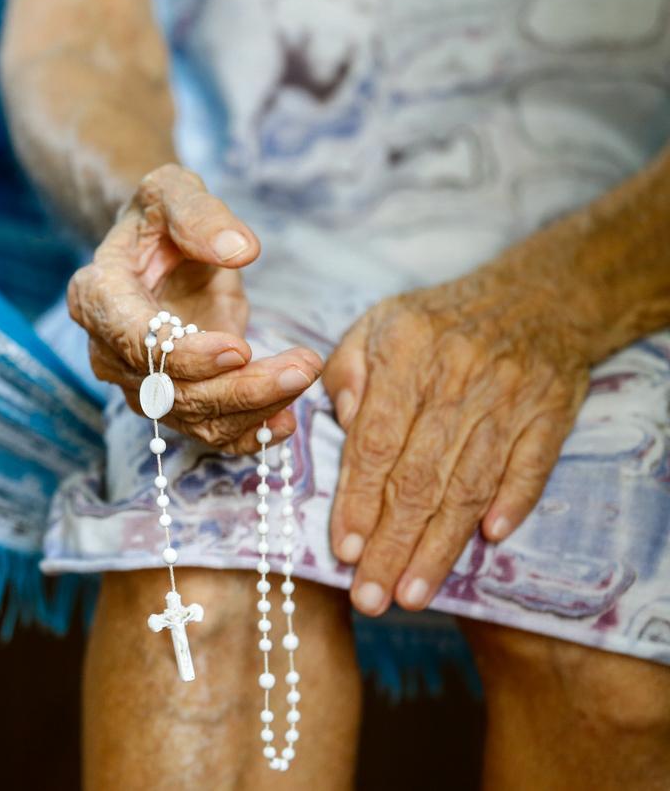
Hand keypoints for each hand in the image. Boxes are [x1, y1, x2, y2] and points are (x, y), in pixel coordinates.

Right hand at [68, 164, 323, 453]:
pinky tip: (286, 421)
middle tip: (302, 366)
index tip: (240, 348)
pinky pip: (207, 433)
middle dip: (238, 387)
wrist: (158, 246)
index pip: (134, 342)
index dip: (185, 355)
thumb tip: (240, 251)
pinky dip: (248, 435)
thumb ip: (198, 214)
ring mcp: (140, 383)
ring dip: (253, 408)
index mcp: (97, 296)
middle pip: (169, 392)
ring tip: (305, 375)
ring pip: (193, 418)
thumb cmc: (160, 217)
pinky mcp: (174, 400)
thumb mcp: (172, 190)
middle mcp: (109, 351)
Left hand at [322, 272, 590, 614]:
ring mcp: (508, 399)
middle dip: (392, 544)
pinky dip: (512, 503)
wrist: (537, 296)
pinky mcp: (551, 414)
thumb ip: (346, 374)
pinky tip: (489, 540)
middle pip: (420, 476)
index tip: (343, 550)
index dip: (359, 500)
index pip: (376, 442)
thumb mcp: (376, 326)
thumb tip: (341, 425)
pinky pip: (530, 466)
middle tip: (371, 596)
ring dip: (440, 546)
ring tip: (412, 593)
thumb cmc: (436, 323)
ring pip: (470, 484)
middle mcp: (457, 380)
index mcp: (405, 357)